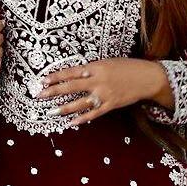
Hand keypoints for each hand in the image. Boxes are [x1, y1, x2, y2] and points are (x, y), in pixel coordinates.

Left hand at [36, 58, 172, 125]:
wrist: (147, 78)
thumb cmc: (127, 67)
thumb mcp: (107, 63)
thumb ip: (91, 69)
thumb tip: (75, 75)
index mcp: (96, 67)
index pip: (71, 72)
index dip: (56, 76)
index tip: (43, 80)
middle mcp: (98, 81)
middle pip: (71, 87)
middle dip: (54, 92)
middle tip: (39, 96)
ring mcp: (104, 94)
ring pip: (80, 103)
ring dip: (64, 108)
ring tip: (51, 112)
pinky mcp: (110, 105)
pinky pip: (93, 113)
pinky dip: (82, 118)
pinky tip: (71, 122)